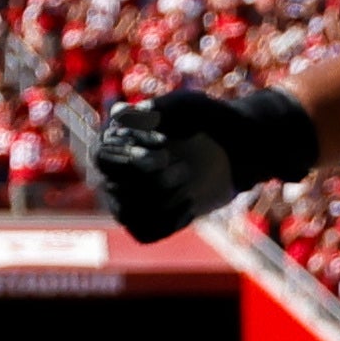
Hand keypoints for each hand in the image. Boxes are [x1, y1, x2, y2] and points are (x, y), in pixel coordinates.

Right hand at [84, 81, 315, 242]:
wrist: (238, 148)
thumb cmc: (211, 121)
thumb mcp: (191, 107)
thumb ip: (161, 109)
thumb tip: (121, 114)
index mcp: (113, 139)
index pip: (101, 156)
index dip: (132, 156)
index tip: (166, 144)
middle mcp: (110, 171)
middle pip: (114, 188)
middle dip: (156, 179)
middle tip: (183, 167)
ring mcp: (125, 199)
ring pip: (128, 214)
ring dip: (166, 200)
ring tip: (187, 181)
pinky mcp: (146, 221)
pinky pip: (145, 233)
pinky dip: (171, 220)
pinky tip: (189, 203)